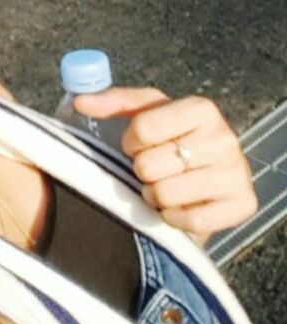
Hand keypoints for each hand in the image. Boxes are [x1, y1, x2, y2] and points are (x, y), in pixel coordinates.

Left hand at [74, 87, 256, 240]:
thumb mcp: (143, 114)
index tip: (136, 146)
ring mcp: (237, 173)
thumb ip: (112, 102)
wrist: (204, 179)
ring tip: (164, 187)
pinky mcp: (242, 205)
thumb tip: (80, 102)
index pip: (143, 128)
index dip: (130, 142)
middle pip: (150, 165)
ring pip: (167, 194)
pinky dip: (175, 218)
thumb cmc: (168, 142)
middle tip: (153, 171)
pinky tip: (180, 206)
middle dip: (143, 172)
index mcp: (201, 108)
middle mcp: (224, 138)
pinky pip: (191, 220)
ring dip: (156, 197)